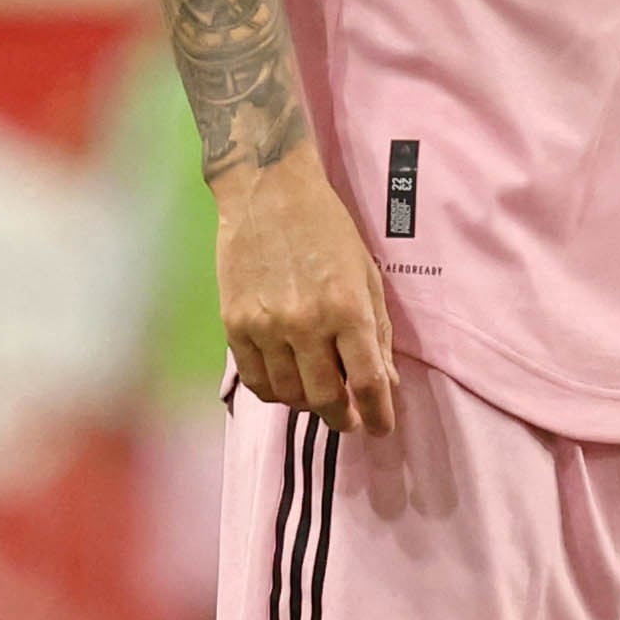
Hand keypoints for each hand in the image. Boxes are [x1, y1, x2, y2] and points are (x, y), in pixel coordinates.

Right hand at [214, 150, 400, 436]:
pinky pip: (255, 380)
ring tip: (317, 394)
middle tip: (349, 419)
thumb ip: (378, 333)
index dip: (378, 415)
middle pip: (326, 399)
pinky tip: (286, 383)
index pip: (368, 383)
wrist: (268, 191)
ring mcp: (265, 326)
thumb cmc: (327, 229)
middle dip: (342, 418)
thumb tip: (386, 384)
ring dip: (307, 405)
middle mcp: (305, 323)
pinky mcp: (233, 324)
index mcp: (348, 308)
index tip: (380, 428)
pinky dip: (274, 392)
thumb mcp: (367, 275)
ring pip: (288, 395)